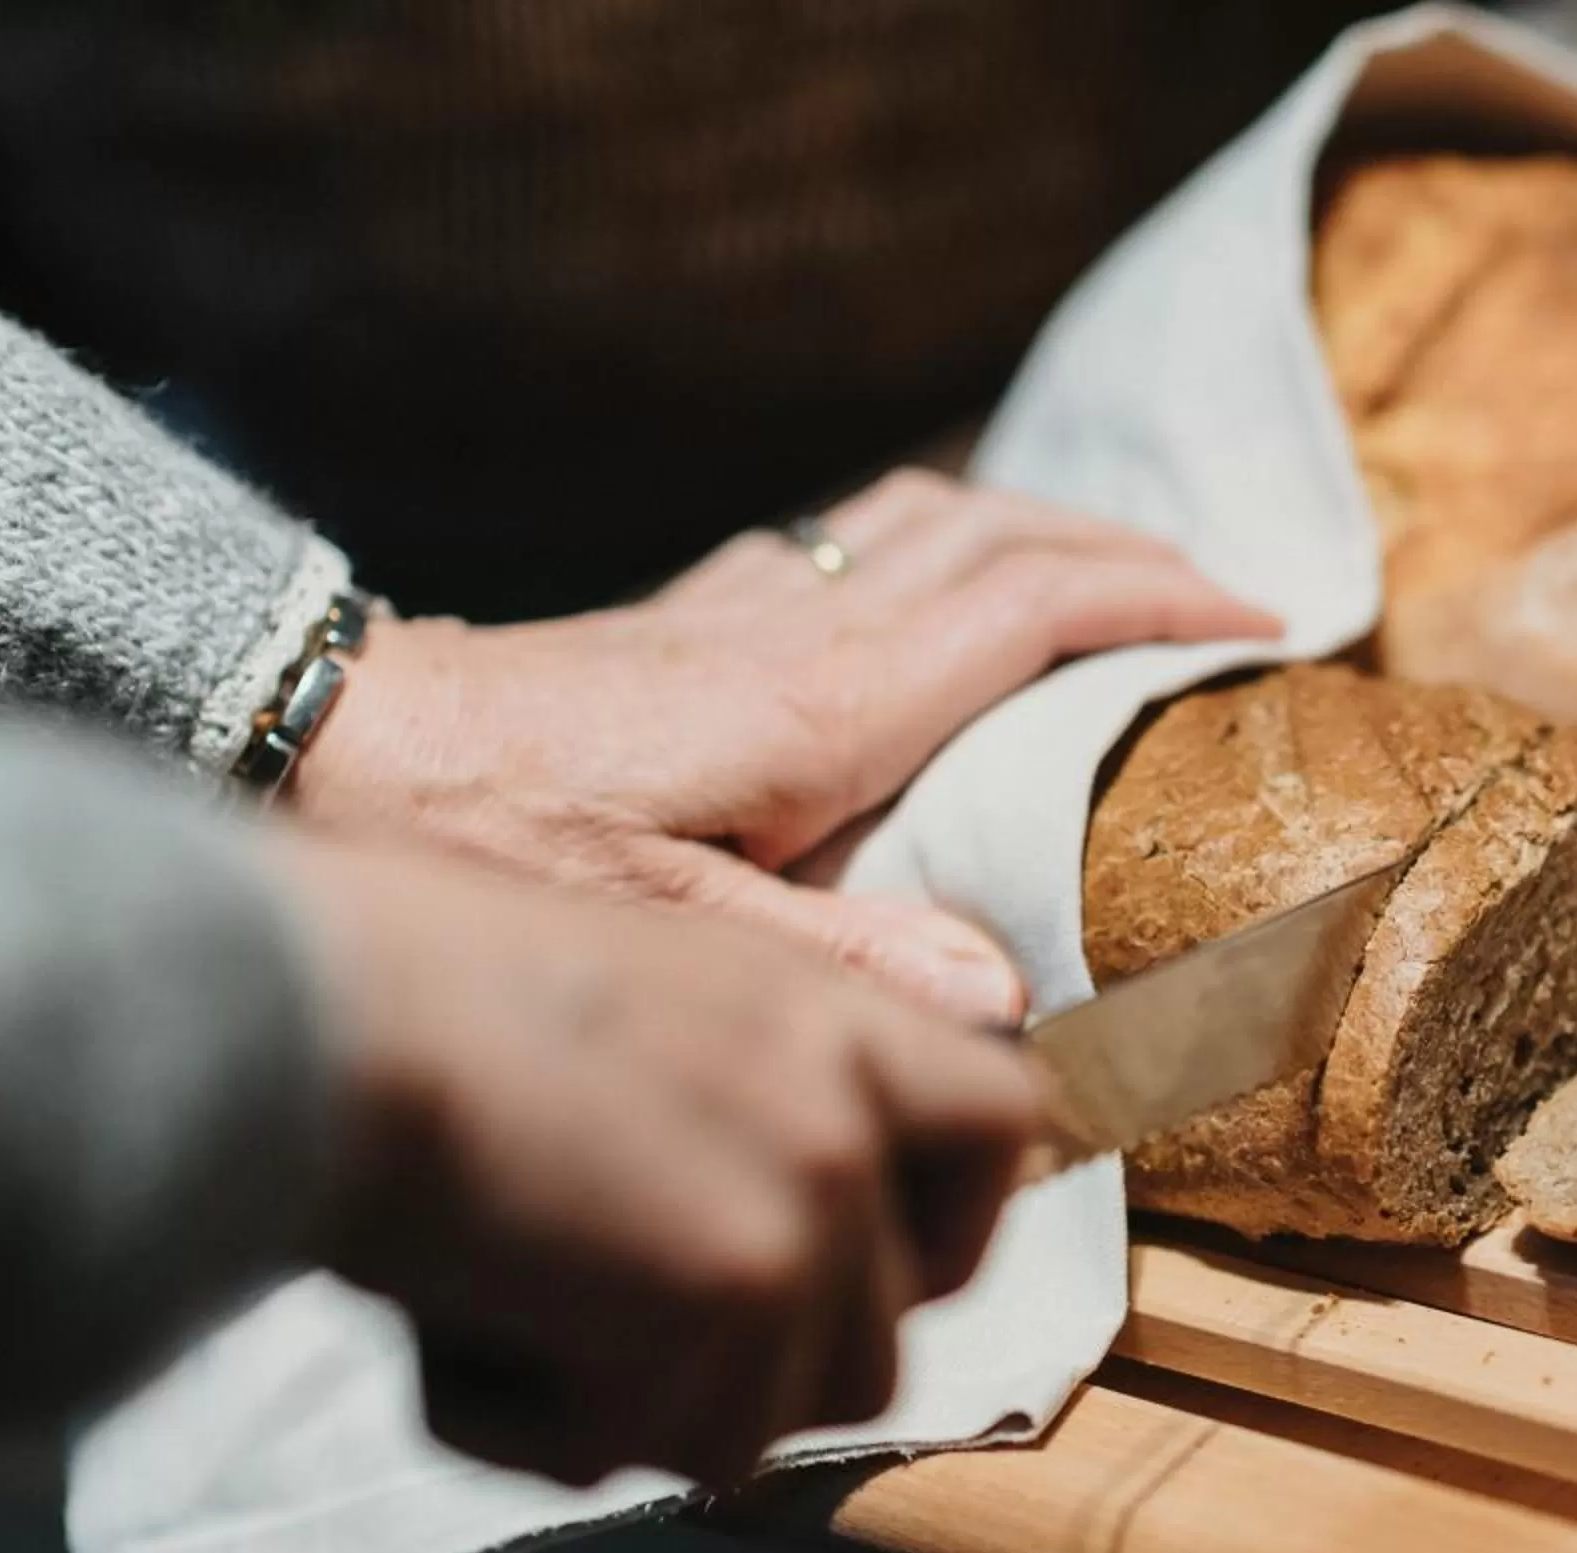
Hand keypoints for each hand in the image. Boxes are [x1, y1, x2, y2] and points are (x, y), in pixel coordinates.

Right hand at [275, 831, 1044, 1489]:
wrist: (306, 1012)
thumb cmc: (407, 996)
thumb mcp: (635, 1007)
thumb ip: (750, 1108)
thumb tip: (778, 1250)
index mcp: (836, 1017)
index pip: (1004, 1132)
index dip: (938, 1231)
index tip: (828, 1269)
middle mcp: (849, 1118)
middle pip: (879, 1350)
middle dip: (741, 1376)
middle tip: (592, 1318)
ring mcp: (807, 1215)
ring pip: (759, 1427)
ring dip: (620, 1403)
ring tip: (498, 1296)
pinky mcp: (734, 1304)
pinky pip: (638, 1452)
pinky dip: (522, 1425)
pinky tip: (450, 1326)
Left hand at [290, 470, 1277, 1025]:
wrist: (315, 748)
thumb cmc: (484, 856)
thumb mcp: (666, 938)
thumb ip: (837, 967)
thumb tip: (1009, 1008)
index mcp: (825, 701)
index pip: (1032, 607)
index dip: (1159, 603)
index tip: (1261, 620)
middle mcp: (796, 628)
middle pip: (997, 536)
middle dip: (1124, 551)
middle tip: (1221, 591)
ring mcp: (737, 606)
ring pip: (923, 519)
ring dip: (1034, 529)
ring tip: (1107, 575)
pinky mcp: (682, 616)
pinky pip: (852, 544)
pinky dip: (936, 545)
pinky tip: (924, 593)